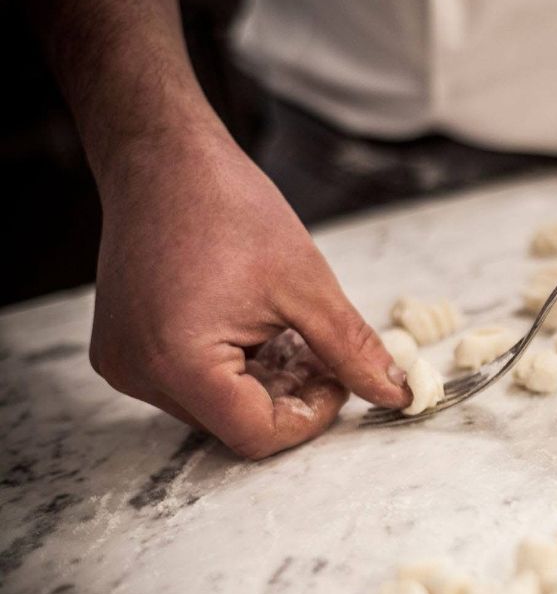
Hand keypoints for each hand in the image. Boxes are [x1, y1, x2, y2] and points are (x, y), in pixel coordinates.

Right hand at [89, 128, 410, 458]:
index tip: (339, 381)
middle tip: (319, 353)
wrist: (163, 159)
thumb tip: (394, 390)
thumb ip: (351, 350)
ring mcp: (126, 363)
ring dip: (261, 384)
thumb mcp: (308, 286)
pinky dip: (230, 368)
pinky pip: (189, 382)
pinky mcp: (125, 348)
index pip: (257, 435)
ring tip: (285, 332)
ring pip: (215, 407)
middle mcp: (141, 373)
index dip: (310, 417)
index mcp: (180, 363)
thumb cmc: (227, 208)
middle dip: (288, 398)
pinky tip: (253, 326)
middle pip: (234, 424)